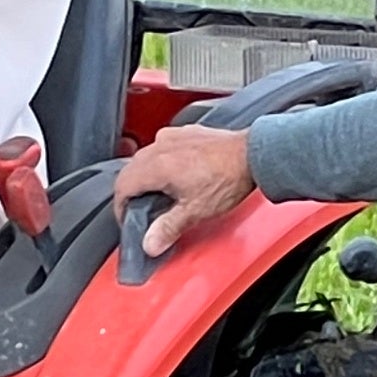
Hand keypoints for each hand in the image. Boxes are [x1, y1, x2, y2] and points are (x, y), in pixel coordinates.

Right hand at [111, 125, 256, 255]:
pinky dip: (162, 162)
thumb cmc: (230, 177)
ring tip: (162, 193)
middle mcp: (160, 147)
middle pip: (130, 172)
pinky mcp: (186, 132)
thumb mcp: (196, 211)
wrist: (255, 154)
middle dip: (132, 193)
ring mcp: (173, 137)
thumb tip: (150, 244)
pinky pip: (163, 147)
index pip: (122, 187)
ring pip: (145, 158)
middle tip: (143, 211)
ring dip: (146, 176)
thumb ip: (168, 228)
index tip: (129, 219)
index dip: (121, 208)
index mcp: (156, 166)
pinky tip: (178, 173)